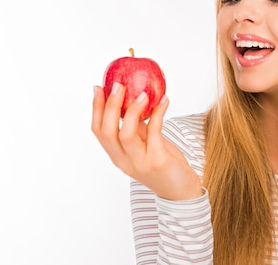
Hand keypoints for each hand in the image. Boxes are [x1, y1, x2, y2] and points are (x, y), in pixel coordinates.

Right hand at [91, 83, 202, 200]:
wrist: (181, 191)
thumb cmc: (163, 164)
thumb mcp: (144, 145)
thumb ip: (137, 128)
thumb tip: (133, 98)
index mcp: (117, 156)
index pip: (98, 131)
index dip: (96, 109)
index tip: (98, 88)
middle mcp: (124, 161)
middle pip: (107, 132)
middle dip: (110, 105)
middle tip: (117, 85)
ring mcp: (140, 163)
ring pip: (126, 134)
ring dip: (132, 110)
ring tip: (142, 93)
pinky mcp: (158, 161)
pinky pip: (154, 132)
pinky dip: (158, 113)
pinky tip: (164, 100)